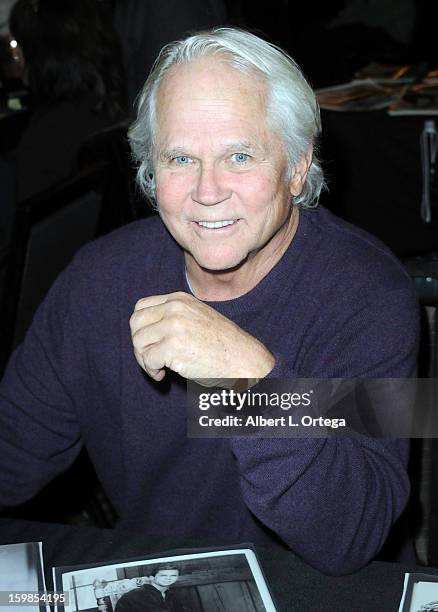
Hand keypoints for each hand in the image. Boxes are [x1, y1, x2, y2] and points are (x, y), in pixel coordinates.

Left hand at [130, 292, 274, 384]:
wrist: (243, 359)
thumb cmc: (222, 345)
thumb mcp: (197, 318)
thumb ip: (173, 317)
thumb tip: (143, 332)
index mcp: (179, 299)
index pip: (141, 307)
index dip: (141, 328)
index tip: (151, 343)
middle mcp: (174, 308)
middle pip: (135, 324)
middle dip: (139, 344)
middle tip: (151, 359)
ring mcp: (173, 326)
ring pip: (138, 342)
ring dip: (145, 360)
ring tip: (160, 368)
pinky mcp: (172, 346)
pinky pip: (147, 360)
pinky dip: (152, 371)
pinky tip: (164, 375)